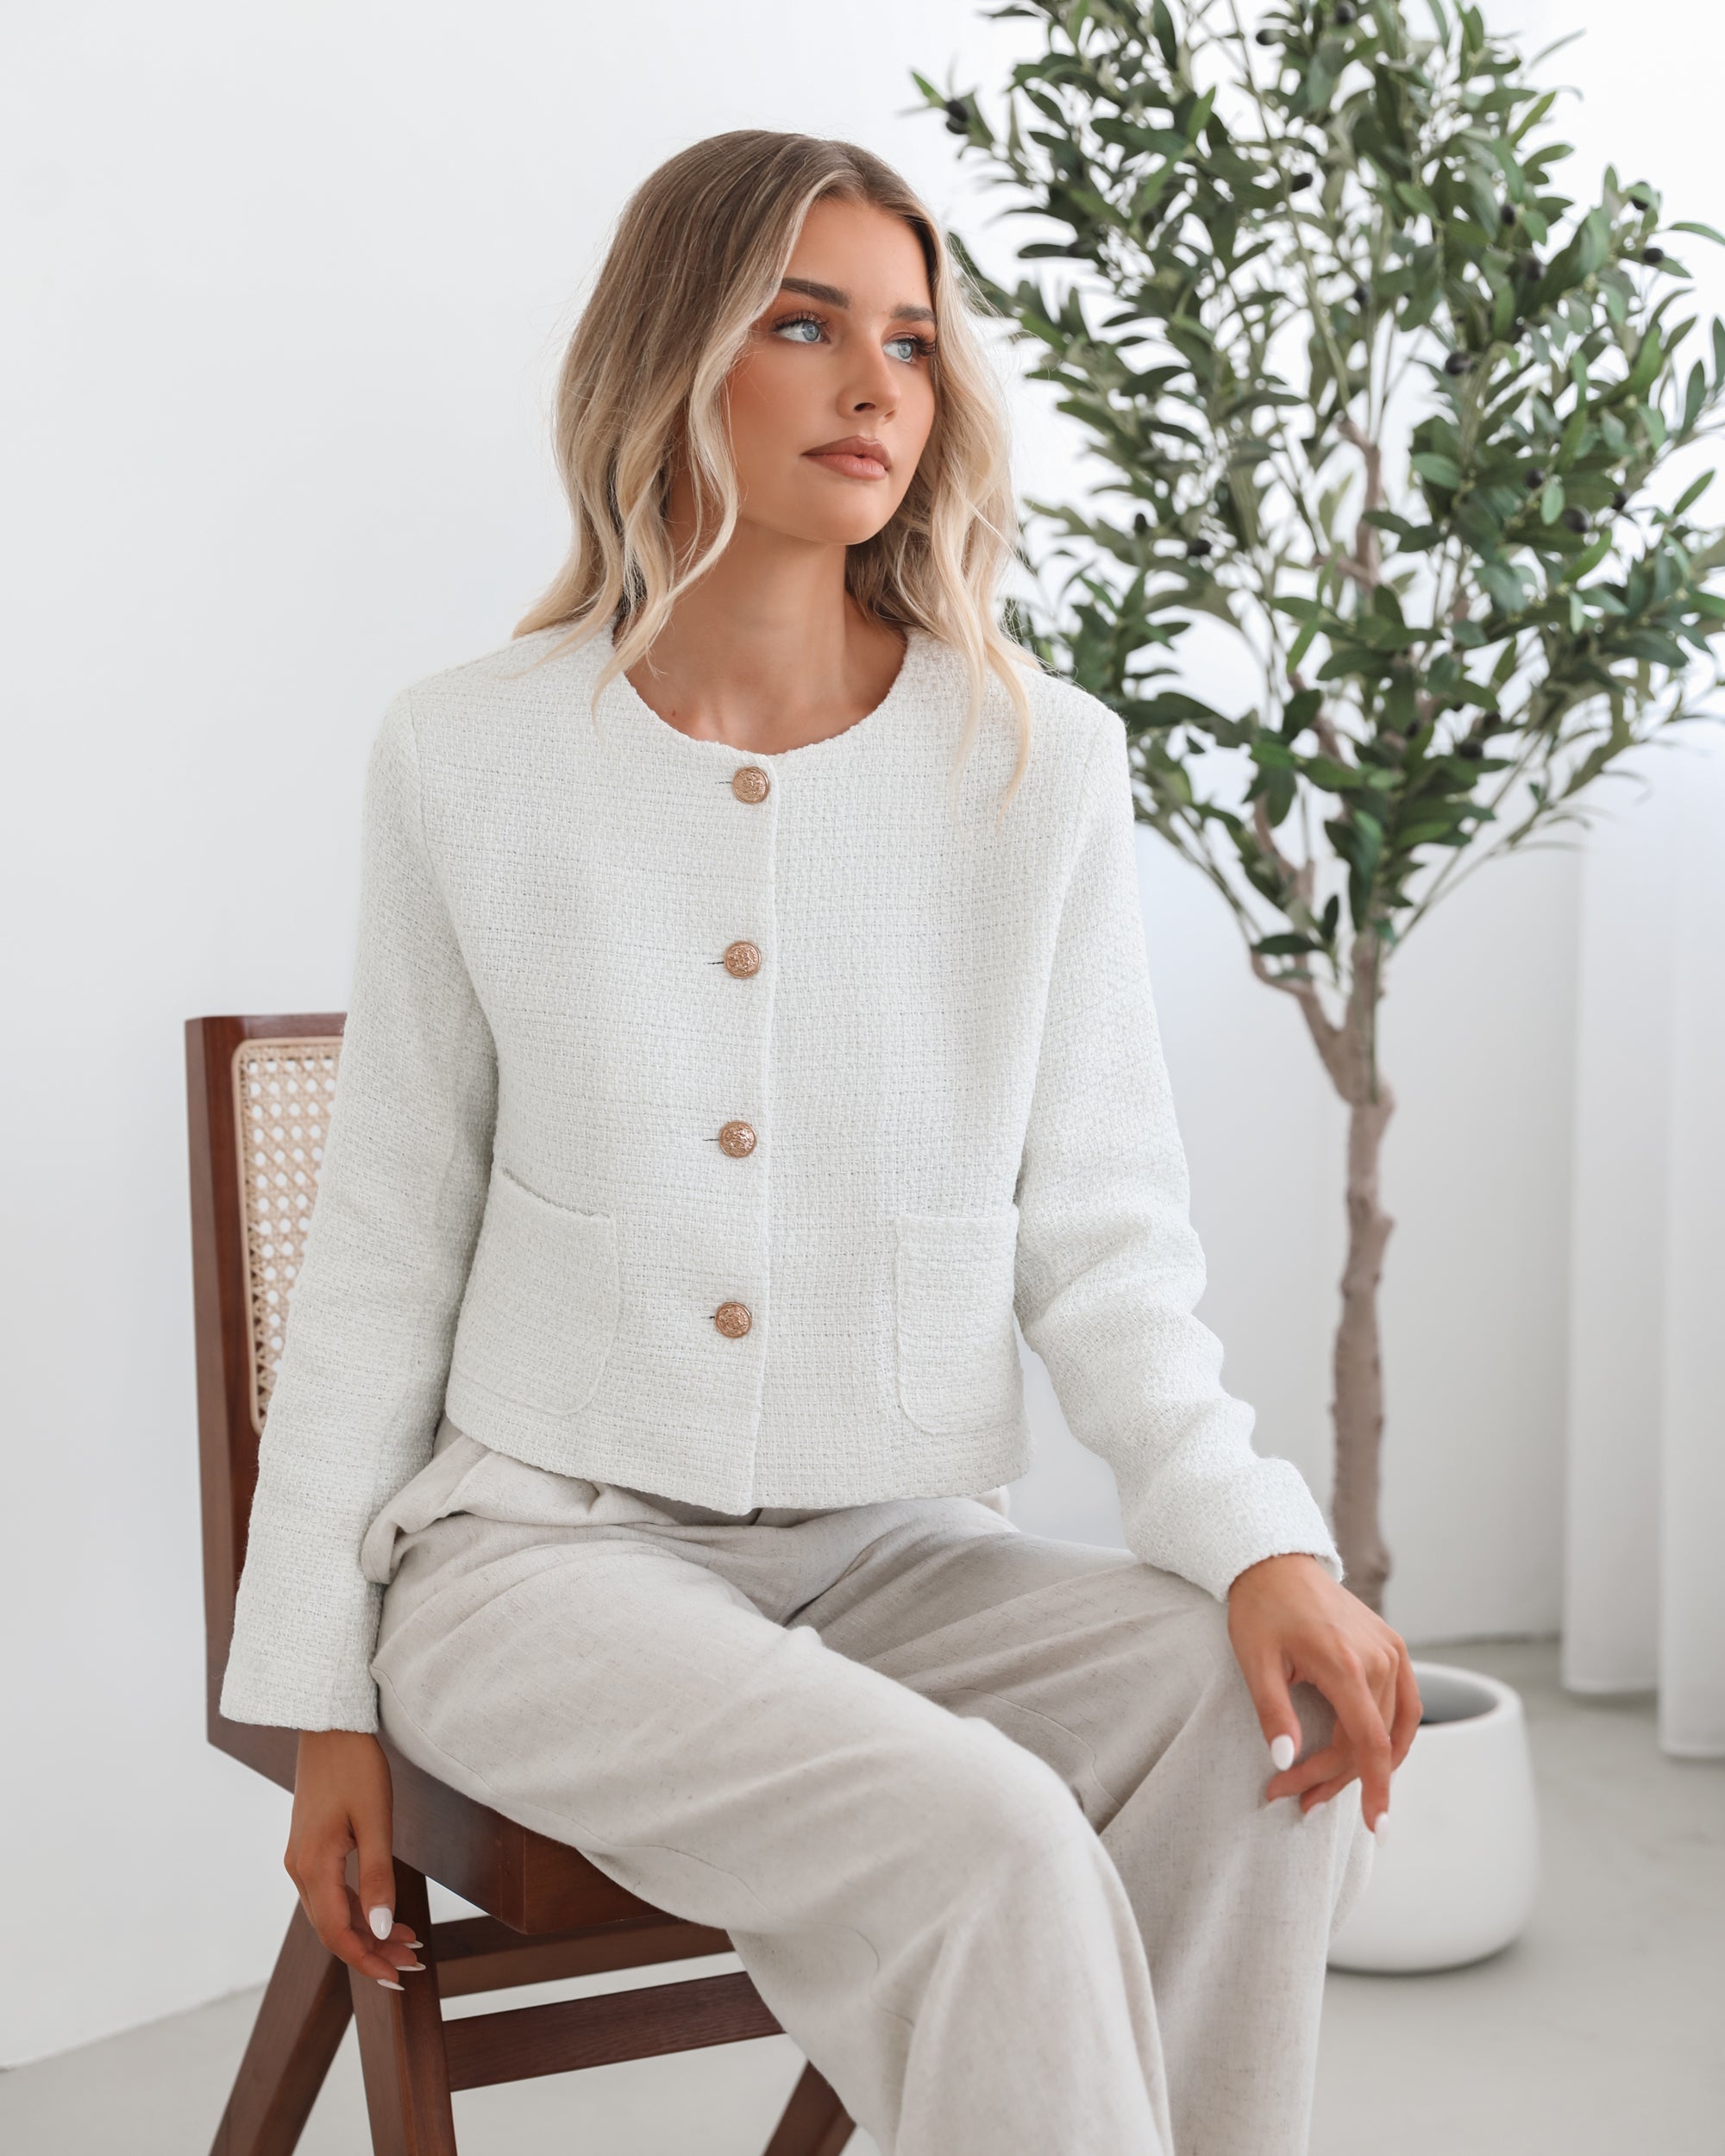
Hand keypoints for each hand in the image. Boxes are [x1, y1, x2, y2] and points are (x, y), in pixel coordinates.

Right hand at [285, 1730, 425, 1989]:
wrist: (330, 1724)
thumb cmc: (356, 1766)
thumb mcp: (375, 1821)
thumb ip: (377, 1877)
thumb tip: (380, 1928)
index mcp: (313, 1866)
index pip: (337, 1933)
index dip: (367, 1960)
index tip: (397, 1977)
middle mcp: (300, 1868)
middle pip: (334, 1928)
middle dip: (373, 1950)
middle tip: (413, 1963)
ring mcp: (302, 1857)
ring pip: (332, 1911)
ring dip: (367, 1930)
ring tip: (408, 1941)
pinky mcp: (310, 1846)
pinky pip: (330, 1891)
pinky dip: (357, 1907)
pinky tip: (383, 1912)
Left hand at [1225, 1552, 1420, 1832]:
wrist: (1277, 1563)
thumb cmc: (1261, 1610)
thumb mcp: (1255, 1661)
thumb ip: (1272, 1712)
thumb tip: (1284, 1760)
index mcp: (1346, 1664)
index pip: (1369, 1743)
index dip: (1374, 1790)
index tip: (1376, 1829)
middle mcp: (1379, 1659)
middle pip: (1371, 1742)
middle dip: (1334, 1778)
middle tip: (1291, 1796)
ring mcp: (1391, 1652)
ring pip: (1391, 1730)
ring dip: (1361, 1765)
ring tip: (1319, 1787)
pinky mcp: (1393, 1648)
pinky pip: (1404, 1706)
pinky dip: (1390, 1738)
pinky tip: (1364, 1758)